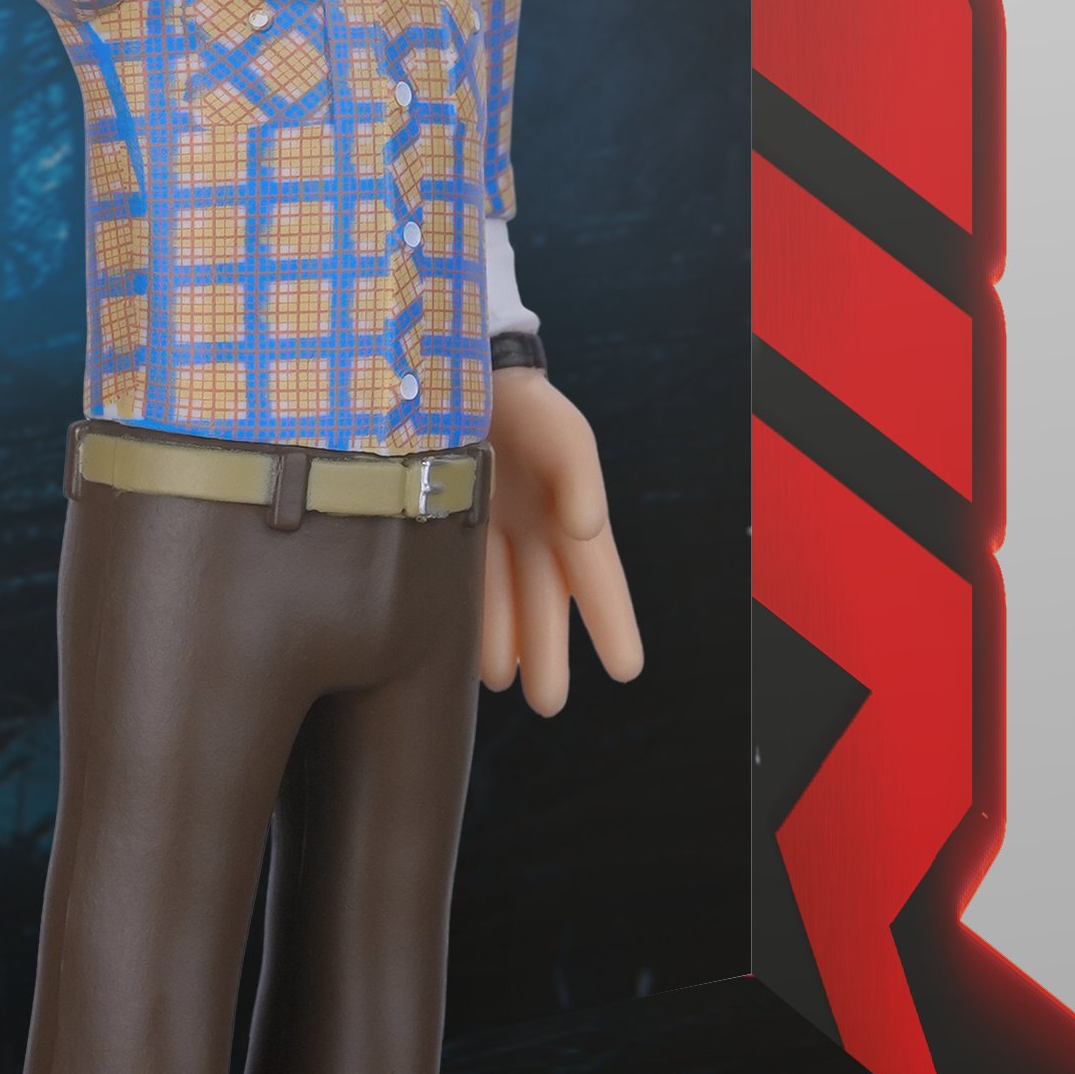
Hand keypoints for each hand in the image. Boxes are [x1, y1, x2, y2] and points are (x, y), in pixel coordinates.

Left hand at [479, 368, 643, 715]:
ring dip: (502, 641)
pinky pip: (459, 578)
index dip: (613, 623)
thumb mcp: (564, 435)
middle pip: (546, 602)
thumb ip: (579, 479)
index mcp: (572, 516)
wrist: (463, 370)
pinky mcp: (448, 525)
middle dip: (549, 652)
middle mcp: (534, 533)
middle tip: (549, 702)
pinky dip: (464, 612)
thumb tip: (588, 527)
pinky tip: (459, 644)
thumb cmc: (531, 406)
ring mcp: (491, 532)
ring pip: (501, 598)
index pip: (599, 579)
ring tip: (502, 681)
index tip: (626, 669)